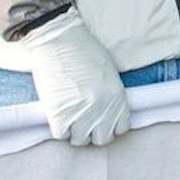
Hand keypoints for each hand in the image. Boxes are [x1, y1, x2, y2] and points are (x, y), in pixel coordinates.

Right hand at [22, 8, 129, 145]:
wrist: (58, 40)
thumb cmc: (83, 50)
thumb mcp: (108, 71)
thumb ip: (110, 94)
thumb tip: (105, 111)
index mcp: (118, 97)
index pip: (121, 128)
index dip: (109, 125)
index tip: (100, 119)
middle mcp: (103, 109)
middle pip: (102, 139)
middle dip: (93, 132)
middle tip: (83, 120)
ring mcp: (81, 114)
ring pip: (80, 140)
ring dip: (74, 130)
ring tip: (68, 115)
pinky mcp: (59, 115)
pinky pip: (61, 135)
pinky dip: (58, 127)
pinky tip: (57, 113)